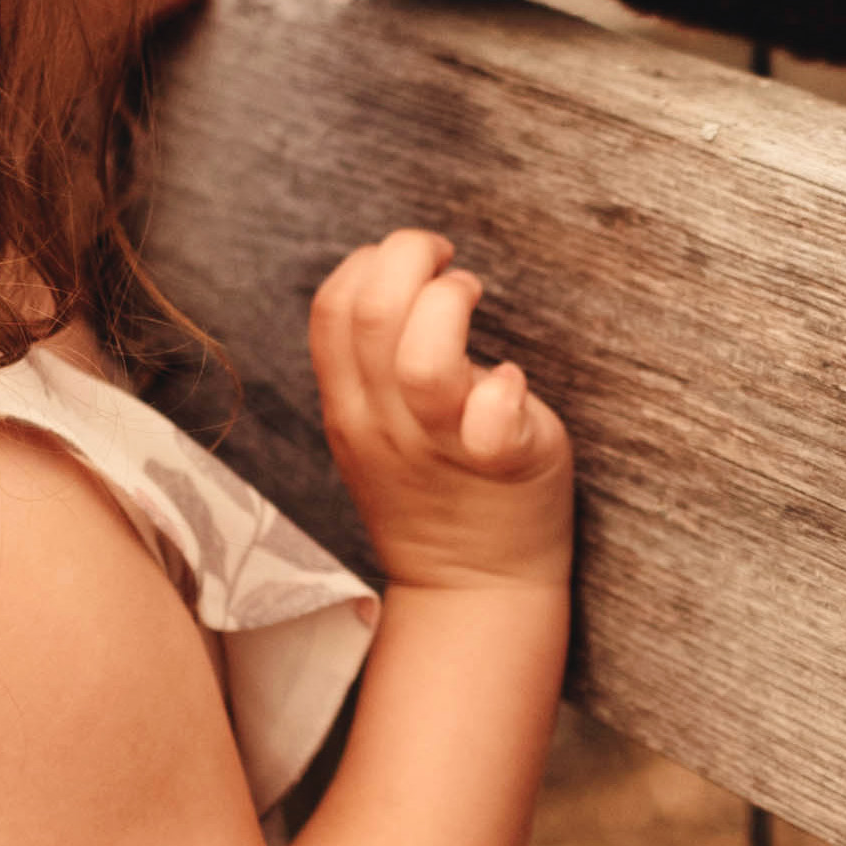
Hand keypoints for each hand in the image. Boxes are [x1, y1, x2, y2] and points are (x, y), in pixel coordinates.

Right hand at [307, 226, 574, 594]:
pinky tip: (512, 383)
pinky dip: (505, 388)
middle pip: (376, 310)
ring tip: (476, 305)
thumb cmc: (436, 487)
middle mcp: (383, 424)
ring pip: (423, 358)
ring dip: (455, 305)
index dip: (373, 263)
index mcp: (349, 405)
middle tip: (451, 270)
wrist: (473, 588)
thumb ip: (370, 362)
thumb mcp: (375, 426)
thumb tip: (388, 273)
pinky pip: (491, 422)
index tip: (416, 270)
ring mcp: (438, 448)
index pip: (333, 305)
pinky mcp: (501, 467)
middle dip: (416, 258)